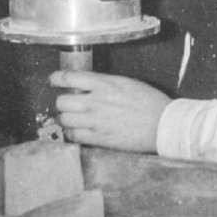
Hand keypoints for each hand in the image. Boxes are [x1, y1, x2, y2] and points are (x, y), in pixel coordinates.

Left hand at [50, 70, 170, 151]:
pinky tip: (80, 131)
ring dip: (66, 118)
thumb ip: (104, 83)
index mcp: (105, 84)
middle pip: (62, 101)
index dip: (56, 78)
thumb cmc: (148, 101)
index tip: (54, 79)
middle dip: (62, 101)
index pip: (69, 77)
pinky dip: (73, 133)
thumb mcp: (126, 83)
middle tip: (68, 103)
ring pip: (65, 120)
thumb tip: (86, 85)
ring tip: (73, 118)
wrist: (162, 124)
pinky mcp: (100, 139)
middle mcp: (97, 102)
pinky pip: (74, 136)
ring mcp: (96, 122)